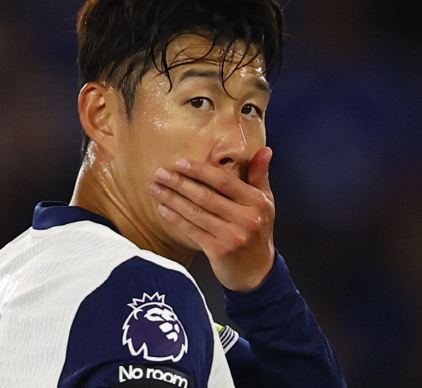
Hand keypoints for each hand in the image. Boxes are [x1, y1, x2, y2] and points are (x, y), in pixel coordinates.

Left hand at [150, 147, 275, 291]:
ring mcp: (233, 236)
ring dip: (172, 199)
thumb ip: (259, 176)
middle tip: (159, 173)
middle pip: (206, 196)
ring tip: (155, 189)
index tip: (180, 162)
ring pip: (196, 213)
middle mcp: (246, 218)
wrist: (258, 271)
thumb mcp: (265, 202)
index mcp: (257, 201)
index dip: (200, 170)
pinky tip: (163, 209)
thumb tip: (265, 149)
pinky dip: (176, 219)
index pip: (224, 181)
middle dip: (179, 183)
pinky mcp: (219, 251)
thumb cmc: (258, 231)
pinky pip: (193, 230)